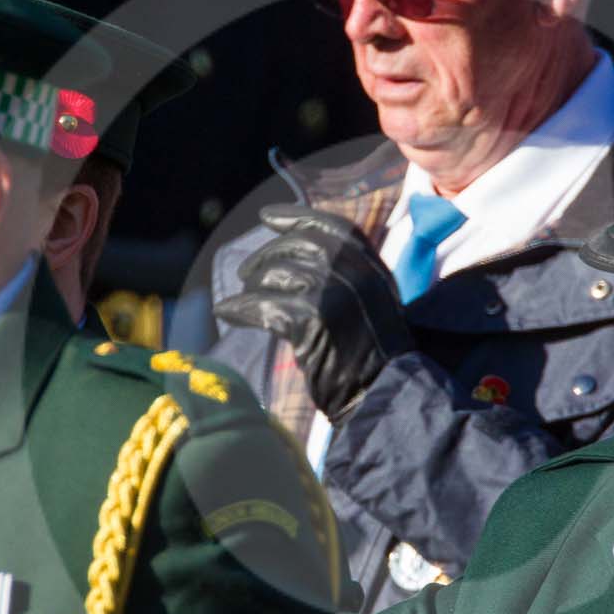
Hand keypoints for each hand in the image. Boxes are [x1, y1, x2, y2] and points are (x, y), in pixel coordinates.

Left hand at [214, 205, 412, 419]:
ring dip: (253, 284)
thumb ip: (345, 280)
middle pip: (299, 245)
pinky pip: (263, 305)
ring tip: (242, 296)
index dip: (296, 217)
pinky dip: (239, 307)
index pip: (331, 226)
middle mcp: (356, 273)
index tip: (267, 217)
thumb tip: (295, 262)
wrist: (387, 397)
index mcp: (372, 267)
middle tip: (245, 271)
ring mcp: (334, 294)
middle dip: (266, 254)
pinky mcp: (312, 320)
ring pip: (278, 274)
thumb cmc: (375, 362)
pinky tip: (226, 311)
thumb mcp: (371, 306)